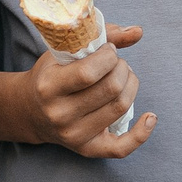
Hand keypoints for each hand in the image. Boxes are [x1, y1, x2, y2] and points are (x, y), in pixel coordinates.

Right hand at [22, 25, 154, 156]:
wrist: (31, 112)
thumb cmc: (51, 75)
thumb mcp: (64, 51)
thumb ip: (101, 35)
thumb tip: (138, 31)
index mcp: (49, 87)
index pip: (89, 73)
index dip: (108, 56)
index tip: (108, 50)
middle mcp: (59, 115)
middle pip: (110, 89)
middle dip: (122, 68)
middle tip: (117, 63)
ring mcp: (74, 135)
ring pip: (120, 107)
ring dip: (131, 85)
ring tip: (124, 77)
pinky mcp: (88, 149)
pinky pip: (121, 148)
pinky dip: (141, 133)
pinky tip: (150, 116)